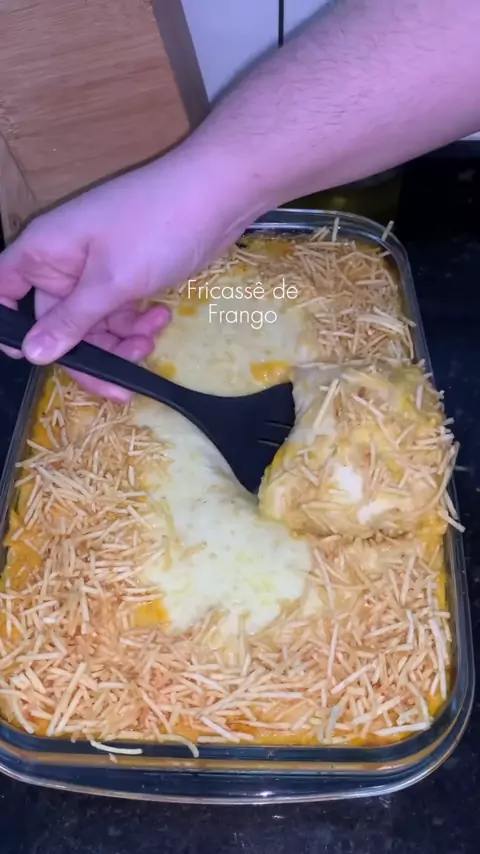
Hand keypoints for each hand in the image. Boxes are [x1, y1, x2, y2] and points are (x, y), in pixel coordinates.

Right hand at [0, 140, 254, 400]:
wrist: (217, 195)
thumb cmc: (154, 227)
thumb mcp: (110, 282)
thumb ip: (70, 322)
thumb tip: (32, 354)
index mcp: (43, 251)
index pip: (3, 291)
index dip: (9, 328)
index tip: (34, 360)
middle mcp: (62, 262)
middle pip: (56, 322)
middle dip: (89, 353)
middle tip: (120, 387)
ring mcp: (96, 269)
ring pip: (93, 324)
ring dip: (120, 342)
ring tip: (149, 342)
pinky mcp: (127, 275)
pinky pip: (119, 311)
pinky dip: (137, 323)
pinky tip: (161, 319)